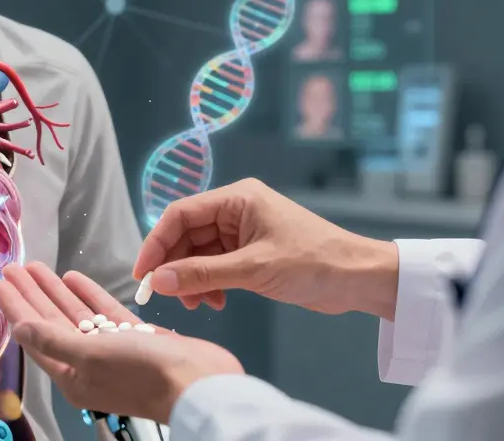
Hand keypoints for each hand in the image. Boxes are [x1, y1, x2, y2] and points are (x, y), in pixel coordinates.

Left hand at [0, 262, 242, 422]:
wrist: (201, 384)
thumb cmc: (143, 372)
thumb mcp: (91, 357)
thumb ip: (53, 340)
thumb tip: (18, 329)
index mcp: (72, 375)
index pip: (34, 336)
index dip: (16, 308)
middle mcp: (88, 364)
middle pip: (51, 322)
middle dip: (32, 295)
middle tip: (13, 267)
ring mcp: (112, 351)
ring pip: (76, 315)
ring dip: (56, 291)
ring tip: (36, 266)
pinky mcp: (136, 338)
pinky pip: (104, 314)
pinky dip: (89, 295)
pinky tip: (73, 276)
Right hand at [134, 178, 399, 318]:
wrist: (359, 278)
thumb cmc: (313, 262)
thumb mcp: (254, 269)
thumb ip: (203, 274)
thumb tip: (159, 281)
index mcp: (236, 198)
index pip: (180, 214)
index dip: (156, 243)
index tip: (143, 275)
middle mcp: (235, 210)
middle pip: (186, 235)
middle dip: (175, 267)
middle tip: (168, 297)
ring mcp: (243, 232)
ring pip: (199, 253)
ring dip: (192, 279)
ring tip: (199, 304)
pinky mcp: (251, 253)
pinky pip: (216, 265)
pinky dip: (210, 284)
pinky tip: (216, 302)